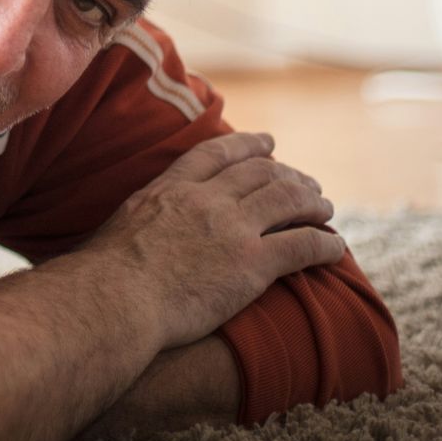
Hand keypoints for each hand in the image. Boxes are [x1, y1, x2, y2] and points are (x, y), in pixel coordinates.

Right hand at [92, 131, 344, 349]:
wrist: (115, 297)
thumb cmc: (105, 273)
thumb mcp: (122, 223)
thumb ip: (144, 213)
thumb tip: (139, 222)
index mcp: (172, 187)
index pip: (218, 153)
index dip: (249, 145)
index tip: (268, 143)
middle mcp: (207, 199)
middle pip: (260, 173)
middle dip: (290, 174)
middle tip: (308, 182)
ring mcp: (232, 229)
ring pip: (287, 200)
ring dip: (313, 203)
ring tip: (326, 209)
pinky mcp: (252, 264)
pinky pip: (302, 245)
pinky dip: (324, 243)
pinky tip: (335, 248)